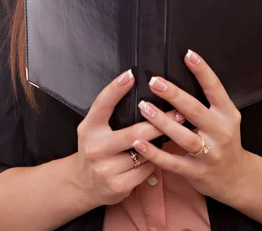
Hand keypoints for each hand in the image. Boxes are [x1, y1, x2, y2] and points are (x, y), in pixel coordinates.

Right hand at [75, 68, 185, 208]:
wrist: (82, 184)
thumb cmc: (96, 147)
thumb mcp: (94, 127)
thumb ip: (109, 112)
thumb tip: (134, 87)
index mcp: (89, 128)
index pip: (102, 104)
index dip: (116, 88)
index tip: (131, 74)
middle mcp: (95, 148)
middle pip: (134, 132)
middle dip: (160, 122)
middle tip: (179, 112)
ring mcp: (106, 169)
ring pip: (144, 153)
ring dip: (158, 145)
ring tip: (173, 135)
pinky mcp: (117, 186)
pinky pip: (146, 170)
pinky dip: (154, 162)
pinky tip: (157, 157)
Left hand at [130, 50, 249, 203]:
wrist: (237, 177)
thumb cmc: (224, 140)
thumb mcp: (224, 117)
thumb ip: (207, 101)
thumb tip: (179, 73)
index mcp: (227, 114)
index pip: (215, 88)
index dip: (202, 71)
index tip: (188, 54)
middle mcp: (221, 133)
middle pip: (195, 110)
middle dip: (174, 94)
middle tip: (154, 81)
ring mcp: (209, 154)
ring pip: (183, 136)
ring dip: (162, 121)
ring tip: (143, 107)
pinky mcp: (196, 172)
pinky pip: (172, 162)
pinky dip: (154, 152)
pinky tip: (139, 142)